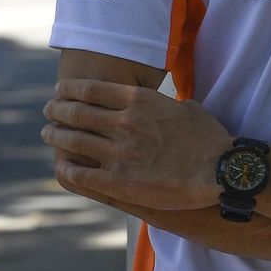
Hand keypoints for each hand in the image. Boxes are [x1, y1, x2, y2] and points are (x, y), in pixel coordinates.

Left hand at [42, 79, 229, 209]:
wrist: (220, 171)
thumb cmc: (210, 140)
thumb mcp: (190, 109)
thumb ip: (169, 104)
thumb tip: (168, 103)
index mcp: (141, 101)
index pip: (91, 90)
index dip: (70, 89)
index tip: (61, 90)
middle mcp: (124, 123)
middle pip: (76, 112)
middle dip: (58, 110)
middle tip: (50, 111)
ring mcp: (118, 153)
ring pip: (71, 141)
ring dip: (56, 137)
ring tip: (50, 135)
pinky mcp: (116, 181)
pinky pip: (77, 174)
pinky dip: (65, 168)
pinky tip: (61, 165)